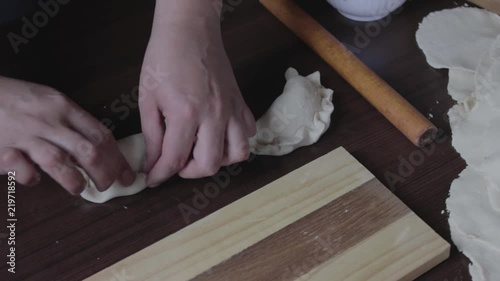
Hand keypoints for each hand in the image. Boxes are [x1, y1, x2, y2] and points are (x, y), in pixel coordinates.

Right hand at [0, 77, 134, 193]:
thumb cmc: (15, 99)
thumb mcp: (49, 101)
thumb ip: (71, 122)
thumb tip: (98, 149)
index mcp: (64, 107)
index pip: (100, 135)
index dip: (118, 158)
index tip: (128, 174)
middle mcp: (48, 120)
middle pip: (87, 150)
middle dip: (105, 172)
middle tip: (109, 185)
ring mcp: (25, 134)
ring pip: (58, 160)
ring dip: (74, 180)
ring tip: (80, 188)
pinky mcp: (2, 148)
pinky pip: (20, 167)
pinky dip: (30, 177)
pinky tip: (34, 179)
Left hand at [139, 1, 255, 185]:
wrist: (189, 30)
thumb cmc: (164, 58)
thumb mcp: (148, 98)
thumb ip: (152, 135)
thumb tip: (153, 162)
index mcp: (185, 114)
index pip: (174, 159)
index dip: (160, 175)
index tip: (152, 179)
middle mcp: (213, 115)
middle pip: (208, 165)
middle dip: (188, 172)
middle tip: (175, 163)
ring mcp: (231, 109)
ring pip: (237, 154)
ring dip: (218, 160)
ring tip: (201, 151)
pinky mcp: (241, 102)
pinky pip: (247, 133)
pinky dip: (235, 141)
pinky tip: (219, 134)